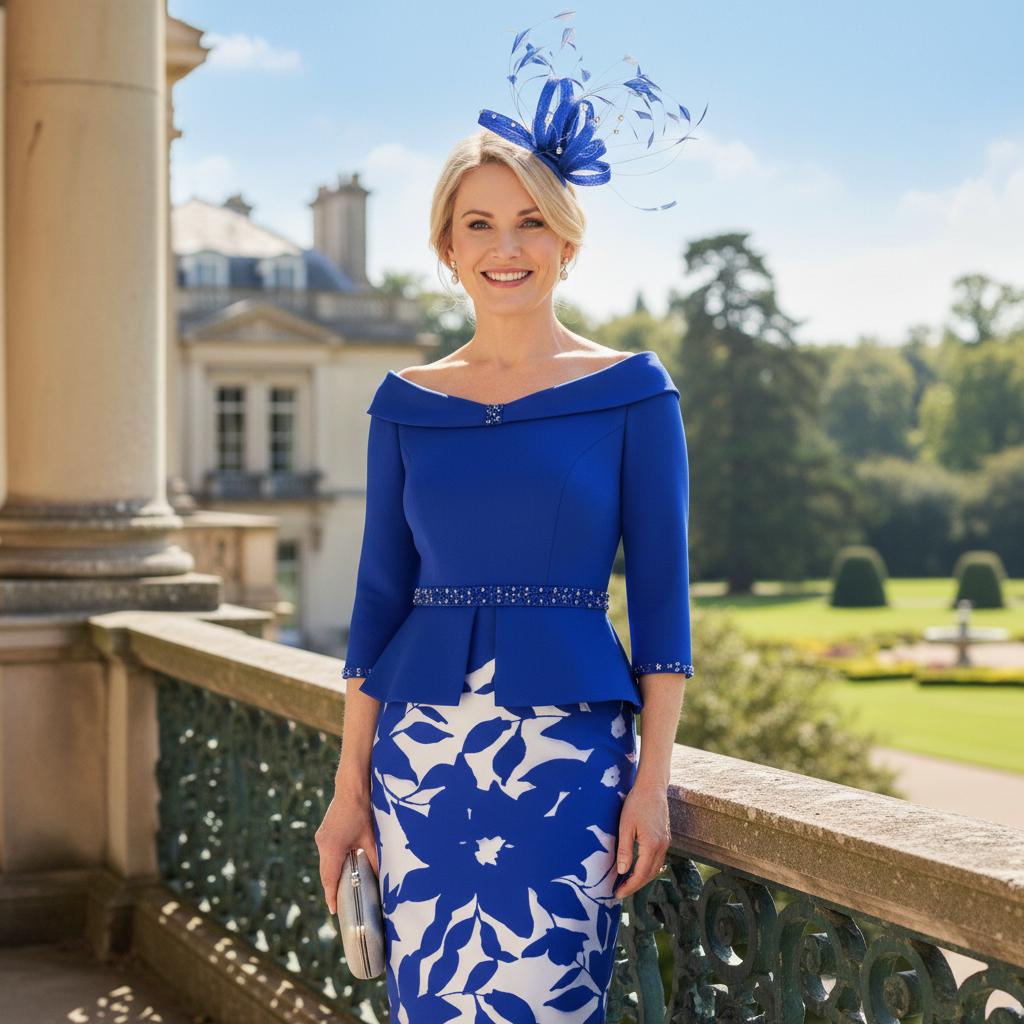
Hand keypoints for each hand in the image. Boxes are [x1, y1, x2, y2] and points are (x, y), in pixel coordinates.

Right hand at [315, 786, 378, 914]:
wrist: (352, 787)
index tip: (335, 911)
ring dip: (332, 877)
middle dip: (332, 889)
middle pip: (326, 874)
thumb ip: (375, 859)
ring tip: (342, 890)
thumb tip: (384, 878)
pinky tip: (343, 869)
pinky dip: (333, 865)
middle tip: (341, 905)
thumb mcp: (371, 838)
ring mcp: (321, 837)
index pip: (330, 879)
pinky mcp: (324, 833)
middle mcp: (323, 844)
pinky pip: (326, 855)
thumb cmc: (363, 811)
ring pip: (325, 864)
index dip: (332, 896)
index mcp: (333, 848)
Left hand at [612, 780, 670, 900]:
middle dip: (635, 886)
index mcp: (652, 846)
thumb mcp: (625, 826)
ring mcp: (666, 842)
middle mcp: (662, 847)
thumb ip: (625, 850)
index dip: (629, 887)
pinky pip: (658, 859)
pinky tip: (638, 867)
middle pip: (650, 875)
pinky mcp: (665, 837)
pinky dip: (648, 868)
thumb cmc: (636, 804)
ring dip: (642, 878)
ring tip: (627, 882)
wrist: (652, 787)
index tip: (617, 894)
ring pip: (655, 868)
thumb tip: (622, 872)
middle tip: (620, 892)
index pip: (641, 874)